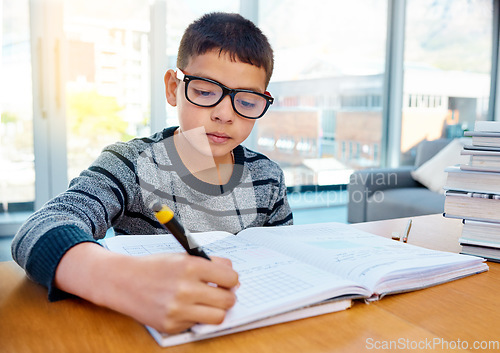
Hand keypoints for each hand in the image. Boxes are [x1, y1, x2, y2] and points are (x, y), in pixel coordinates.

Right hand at [55, 244, 238, 333]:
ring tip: (207, 302)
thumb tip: (234, 279)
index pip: (230, 278)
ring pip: (218, 317)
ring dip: (216, 310)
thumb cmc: (155, 267)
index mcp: (191, 266)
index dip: (231, 280)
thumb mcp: (183, 256)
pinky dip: (195, 317)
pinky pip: (197, 325)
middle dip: (227, 296)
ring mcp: (178, 310)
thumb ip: (211, 264)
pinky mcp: (171, 325)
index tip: (227, 281)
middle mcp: (185, 289)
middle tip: (220, 293)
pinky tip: (184, 307)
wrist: (123, 282)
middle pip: (228, 300)